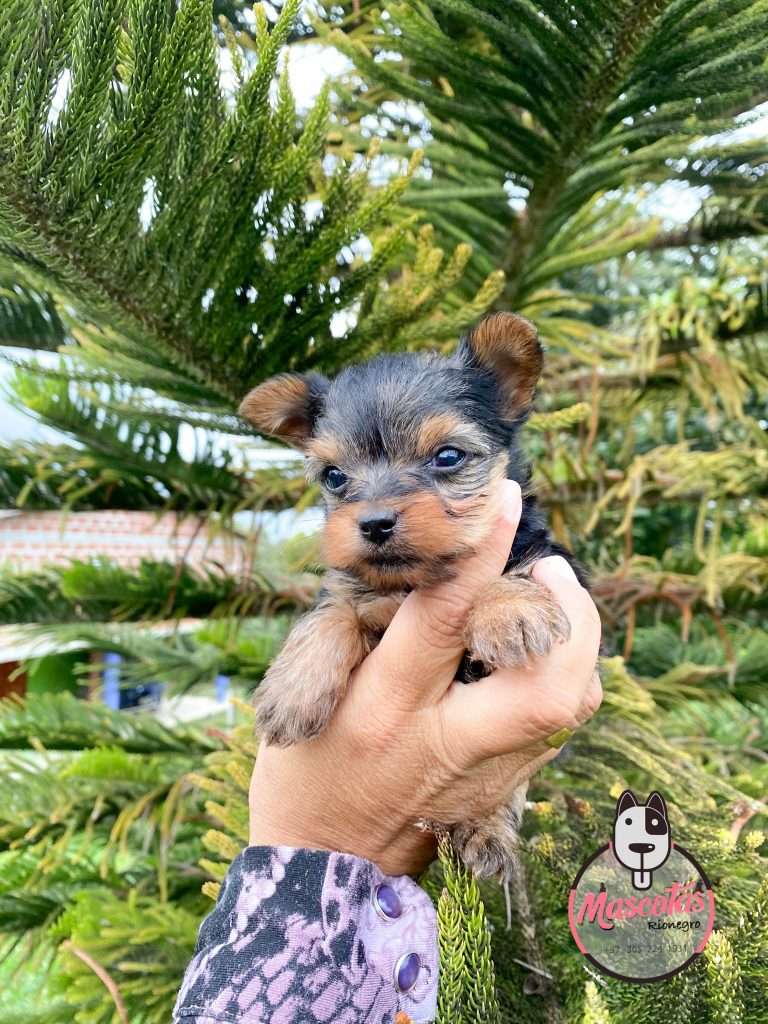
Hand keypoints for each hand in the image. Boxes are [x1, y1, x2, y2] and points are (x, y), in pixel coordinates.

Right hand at [248, 479, 601, 875]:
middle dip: (573, 617)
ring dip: (576, 643)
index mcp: (384, 707)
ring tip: (550, 602)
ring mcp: (485, 780)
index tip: (509, 501)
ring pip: (569, 707)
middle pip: (546, 687)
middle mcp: (445, 746)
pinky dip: (565, 676)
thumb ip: (372, 625)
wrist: (328, 866)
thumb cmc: (309, 766)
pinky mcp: (505, 795)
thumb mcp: (319, 684)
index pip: (446, 619)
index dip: (483, 553)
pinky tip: (538, 652)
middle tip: (552, 569)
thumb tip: (436, 567)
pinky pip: (560, 727)